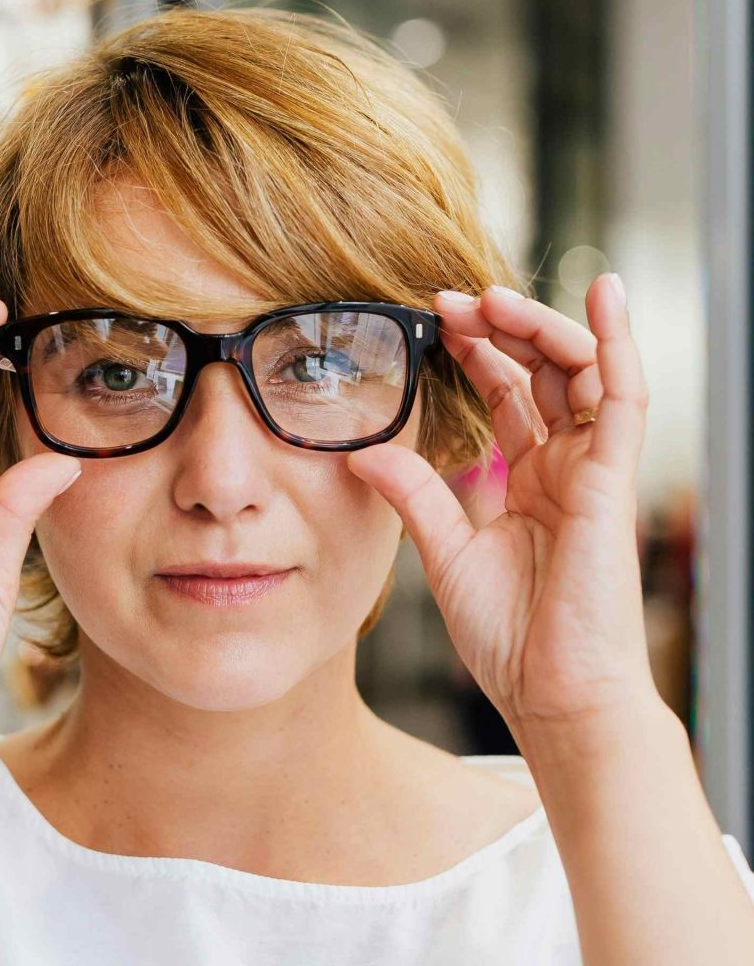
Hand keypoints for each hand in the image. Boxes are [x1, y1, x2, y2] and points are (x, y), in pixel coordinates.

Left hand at [347, 274, 660, 730]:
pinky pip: (624, 399)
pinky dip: (617, 345)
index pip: (509, 397)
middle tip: (454, 300)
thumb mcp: (445, 550)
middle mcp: (563, 469)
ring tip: (492, 299)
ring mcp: (590, 472)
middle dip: (502, 330)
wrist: (550, 694)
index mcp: (528, 483)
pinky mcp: (611, 482)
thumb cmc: (508, 635)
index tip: (437, 320)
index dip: (479, 354)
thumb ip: (414, 493)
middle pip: (543, 374)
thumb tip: (362, 452)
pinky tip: (605, 294)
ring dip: (540, 328)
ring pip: (580, 374)